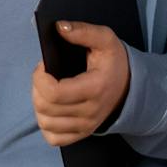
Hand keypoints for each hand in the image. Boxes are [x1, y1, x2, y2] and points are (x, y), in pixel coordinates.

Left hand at [31, 21, 130, 146]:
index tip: (43, 66)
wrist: (129, 87)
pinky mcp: (80, 134)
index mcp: (95, 88)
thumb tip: (60, 28)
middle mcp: (90, 112)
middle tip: (45, 75)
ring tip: (47, 90)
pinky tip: (51, 108)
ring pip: (45, 123)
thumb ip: (83, 31)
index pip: (54, 93)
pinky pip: (53, 138)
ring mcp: (85, 126)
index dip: (39, 78)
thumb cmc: (114, 63)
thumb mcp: (105, 40)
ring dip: (39, 104)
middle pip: (45, 108)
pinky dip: (46, 124)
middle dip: (37, 88)